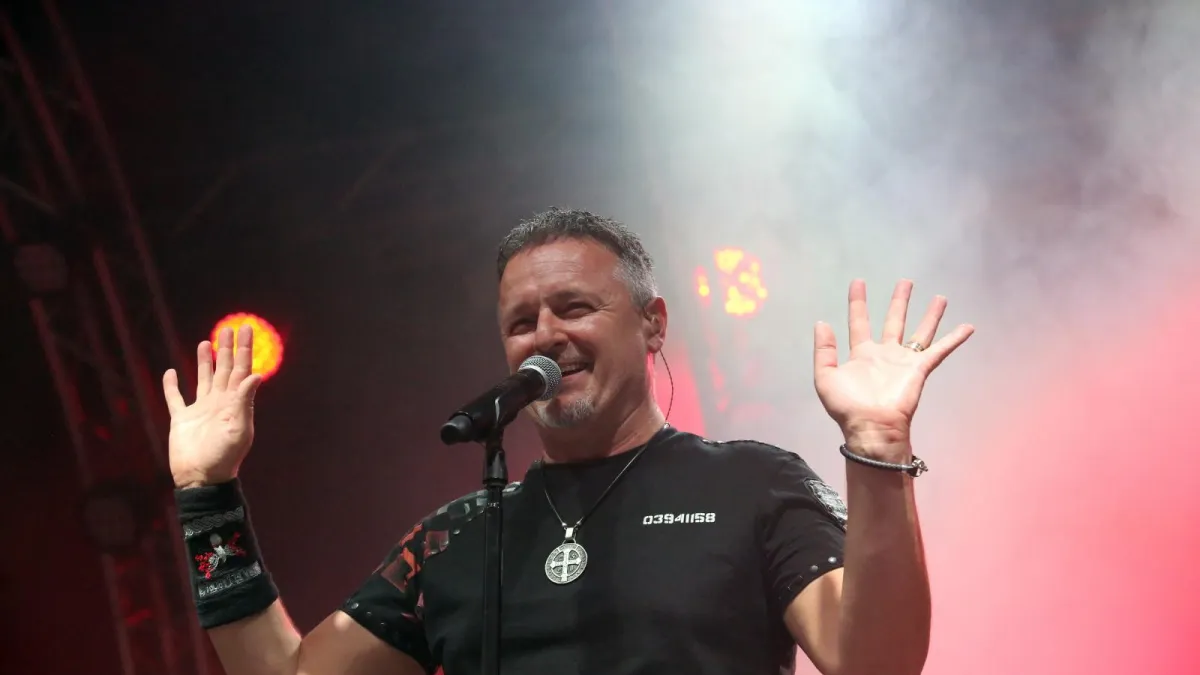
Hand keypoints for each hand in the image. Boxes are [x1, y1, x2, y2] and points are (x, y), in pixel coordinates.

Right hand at [163, 325, 263, 488]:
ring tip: (206, 342)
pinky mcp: (182, 420)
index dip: (244, 348)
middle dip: (227, 348)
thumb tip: (257, 375)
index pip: (242, 368)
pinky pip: (176, 398)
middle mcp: (219, 402)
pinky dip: (172, 386)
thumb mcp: (238, 428)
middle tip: (229, 328)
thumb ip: (244, 401)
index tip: (247, 328)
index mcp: (235, 402)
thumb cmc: (223, 457)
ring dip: (205, 361)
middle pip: (224, 369)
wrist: (201, 479)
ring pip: (204, 379)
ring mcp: (200, 410)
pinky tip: (172, 373)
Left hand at [813, 279, 972, 451]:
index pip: (859, 321)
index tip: (858, 281)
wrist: (871, 427)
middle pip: (893, 320)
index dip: (858, 301)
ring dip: (930, 315)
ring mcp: (903, 361)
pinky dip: (954, 339)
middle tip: (905, 282)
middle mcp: (884, 354)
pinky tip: (967, 327)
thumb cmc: (847, 406)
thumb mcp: (825, 377)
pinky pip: (940, 350)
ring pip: (920, 332)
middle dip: (899, 301)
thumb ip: (824, 350)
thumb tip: (822, 323)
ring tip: (941, 298)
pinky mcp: (919, 369)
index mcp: (862, 354)